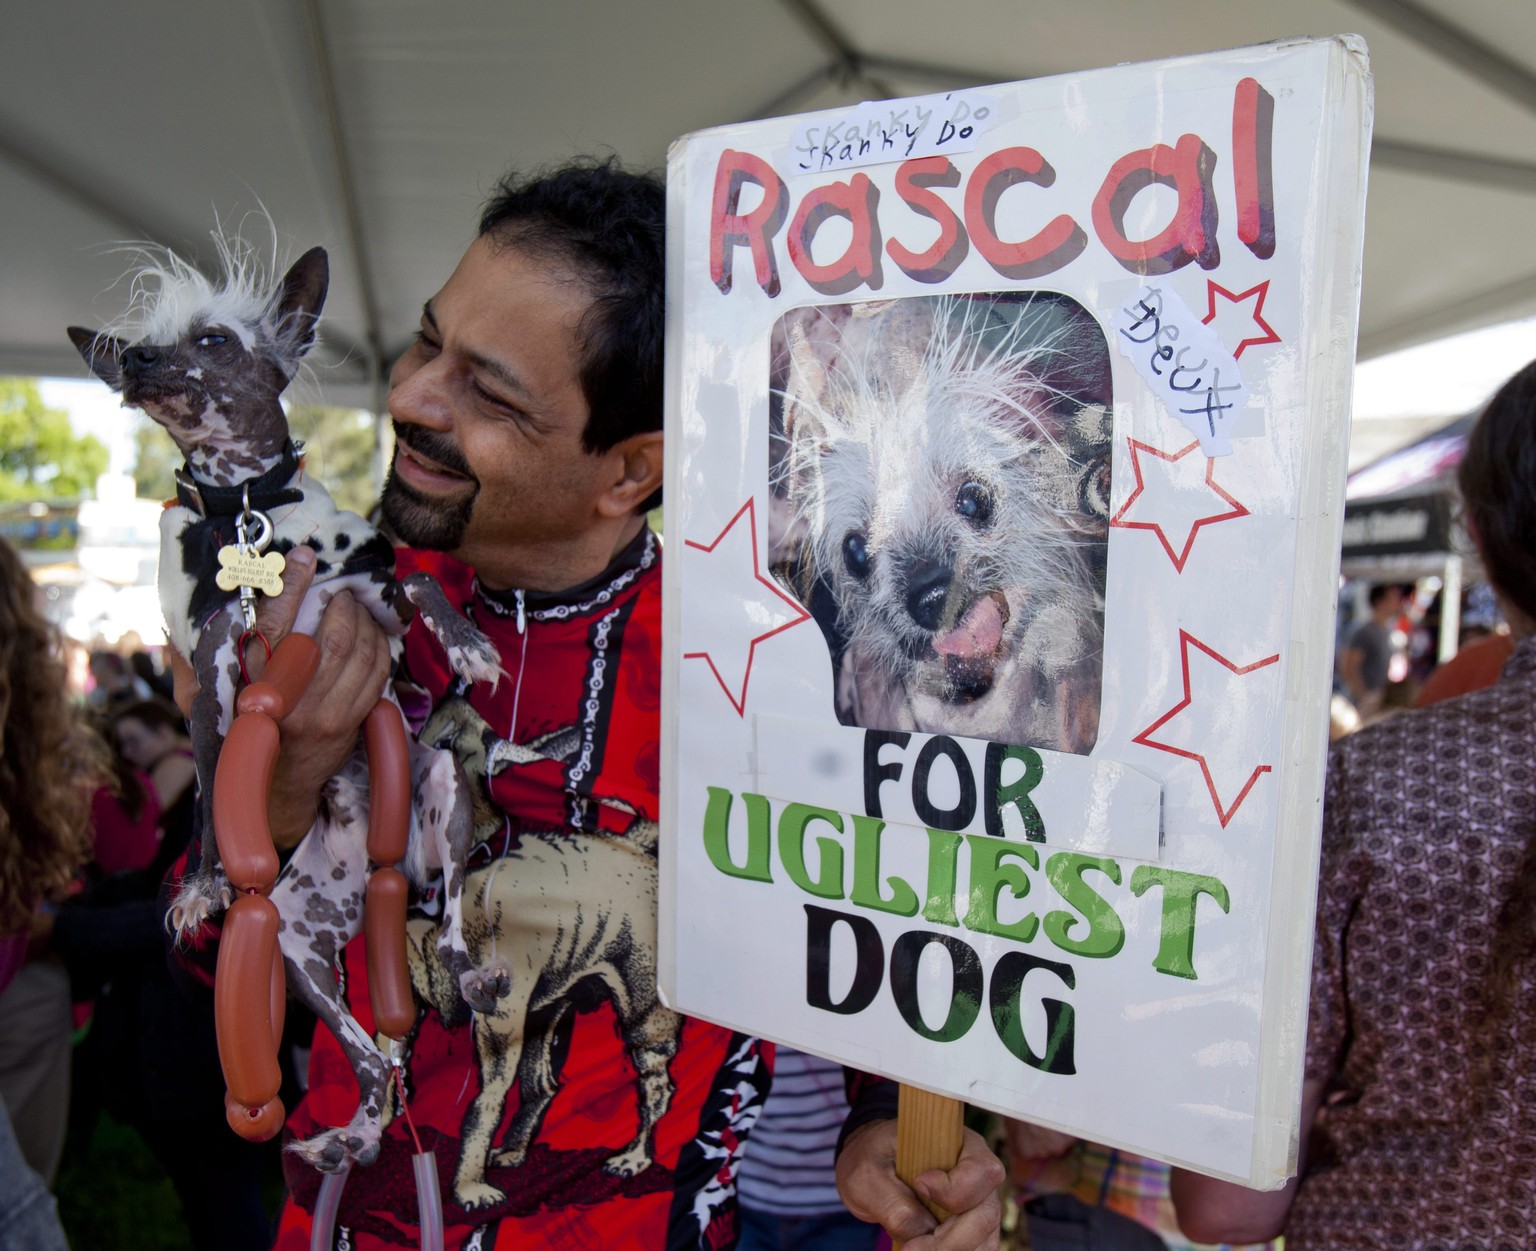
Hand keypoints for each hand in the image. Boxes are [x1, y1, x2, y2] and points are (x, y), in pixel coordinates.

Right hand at [168, 546, 394, 846]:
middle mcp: (286, 700)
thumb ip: (192, 654)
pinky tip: (373, 635)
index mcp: (246, 683)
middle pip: (330, 637)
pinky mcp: (348, 723)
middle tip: (344, 590)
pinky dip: (380, 647)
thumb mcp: (201, 695)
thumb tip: (180, 613)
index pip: (270, 622)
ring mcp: (321, 715)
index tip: (305, 558)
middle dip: (344, 605)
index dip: (292, 584)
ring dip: (365, 623)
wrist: (271, 786)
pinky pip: (375, 674)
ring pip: (358, 653)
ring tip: (359, 608)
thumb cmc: (235, 729)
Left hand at [836, 1120, 1004, 1249]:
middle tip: (910, 1250)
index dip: (955, 1190)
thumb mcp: (868, 1173)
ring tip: (912, 1250)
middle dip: (949, 1241)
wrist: (872, 1169)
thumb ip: (894, 1201)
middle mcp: (978, 1176)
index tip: (919, 1186)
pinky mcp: (972, 1230)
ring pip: (985, 1240)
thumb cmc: (872, 1158)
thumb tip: (922, 1230)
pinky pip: (978, 1250)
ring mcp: (978, 1205)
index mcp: (960, 1145)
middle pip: (985, 1215)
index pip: (982, 1171)